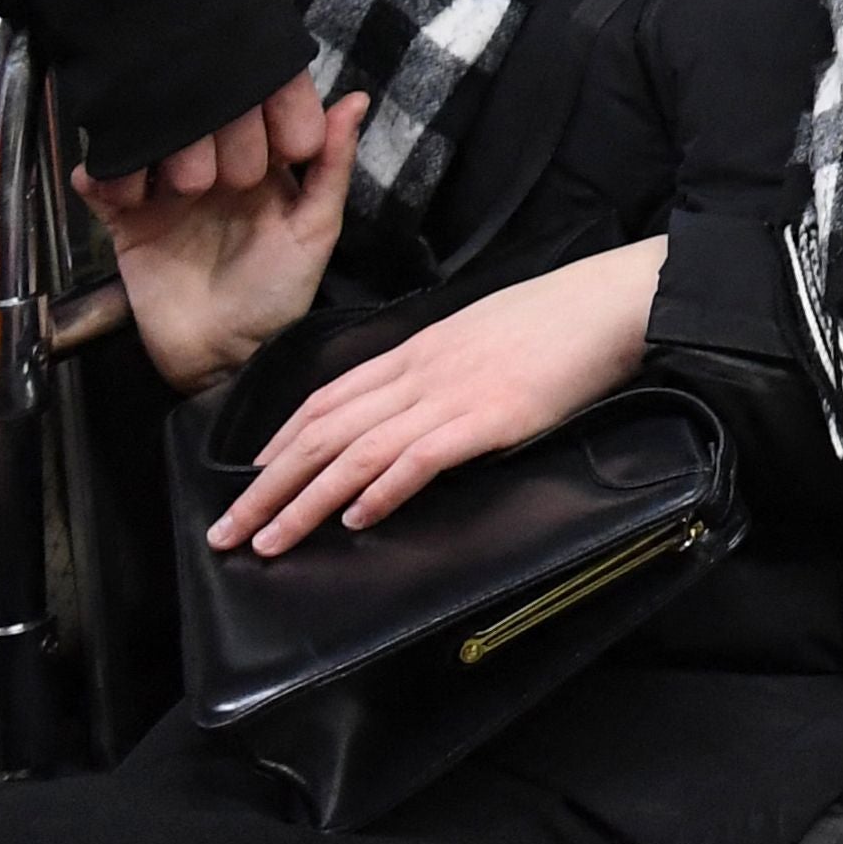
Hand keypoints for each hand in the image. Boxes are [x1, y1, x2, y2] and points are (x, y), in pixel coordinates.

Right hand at [78, 88, 359, 393]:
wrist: (225, 356)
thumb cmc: (281, 293)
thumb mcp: (316, 228)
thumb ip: (332, 166)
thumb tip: (355, 98)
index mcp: (259, 164)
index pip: (246, 108)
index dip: (240, 92)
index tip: (232, 87)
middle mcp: (211, 170)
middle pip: (188, 119)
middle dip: (185, 114)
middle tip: (187, 131)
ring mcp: (166, 194)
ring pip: (143, 143)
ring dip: (138, 138)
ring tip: (148, 152)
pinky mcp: (127, 222)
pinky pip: (103, 185)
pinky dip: (97, 174)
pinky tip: (106, 180)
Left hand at [202, 234, 661, 550]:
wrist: (614, 301)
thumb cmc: (560, 319)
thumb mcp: (483, 335)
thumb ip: (443, 370)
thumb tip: (419, 410)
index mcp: (418, 349)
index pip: (328, 397)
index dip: (281, 440)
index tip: (251, 477)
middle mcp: (421, 371)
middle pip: (324, 431)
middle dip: (267, 485)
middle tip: (228, 531)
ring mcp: (453, 394)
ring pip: (357, 451)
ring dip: (305, 501)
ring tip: (270, 542)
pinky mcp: (490, 417)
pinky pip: (420, 458)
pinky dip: (382, 490)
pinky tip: (357, 520)